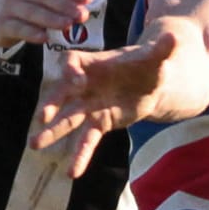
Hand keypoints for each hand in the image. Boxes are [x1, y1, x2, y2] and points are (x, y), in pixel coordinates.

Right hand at [0, 0, 95, 45]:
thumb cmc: (25, 3)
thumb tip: (87, 3)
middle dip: (65, 4)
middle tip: (82, 15)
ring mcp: (10, 6)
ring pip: (32, 11)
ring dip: (52, 18)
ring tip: (68, 25)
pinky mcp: (2, 24)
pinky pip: (18, 28)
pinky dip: (32, 32)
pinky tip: (45, 38)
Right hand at [30, 33, 178, 177]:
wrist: (149, 83)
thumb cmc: (147, 64)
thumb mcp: (155, 56)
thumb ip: (160, 49)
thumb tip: (173, 38)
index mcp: (93, 63)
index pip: (71, 62)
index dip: (69, 68)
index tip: (72, 77)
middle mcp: (85, 85)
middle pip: (62, 93)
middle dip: (52, 104)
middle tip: (42, 117)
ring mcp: (89, 106)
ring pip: (67, 119)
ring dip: (52, 132)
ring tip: (34, 144)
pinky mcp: (99, 123)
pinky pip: (87, 140)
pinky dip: (80, 155)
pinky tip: (72, 172)